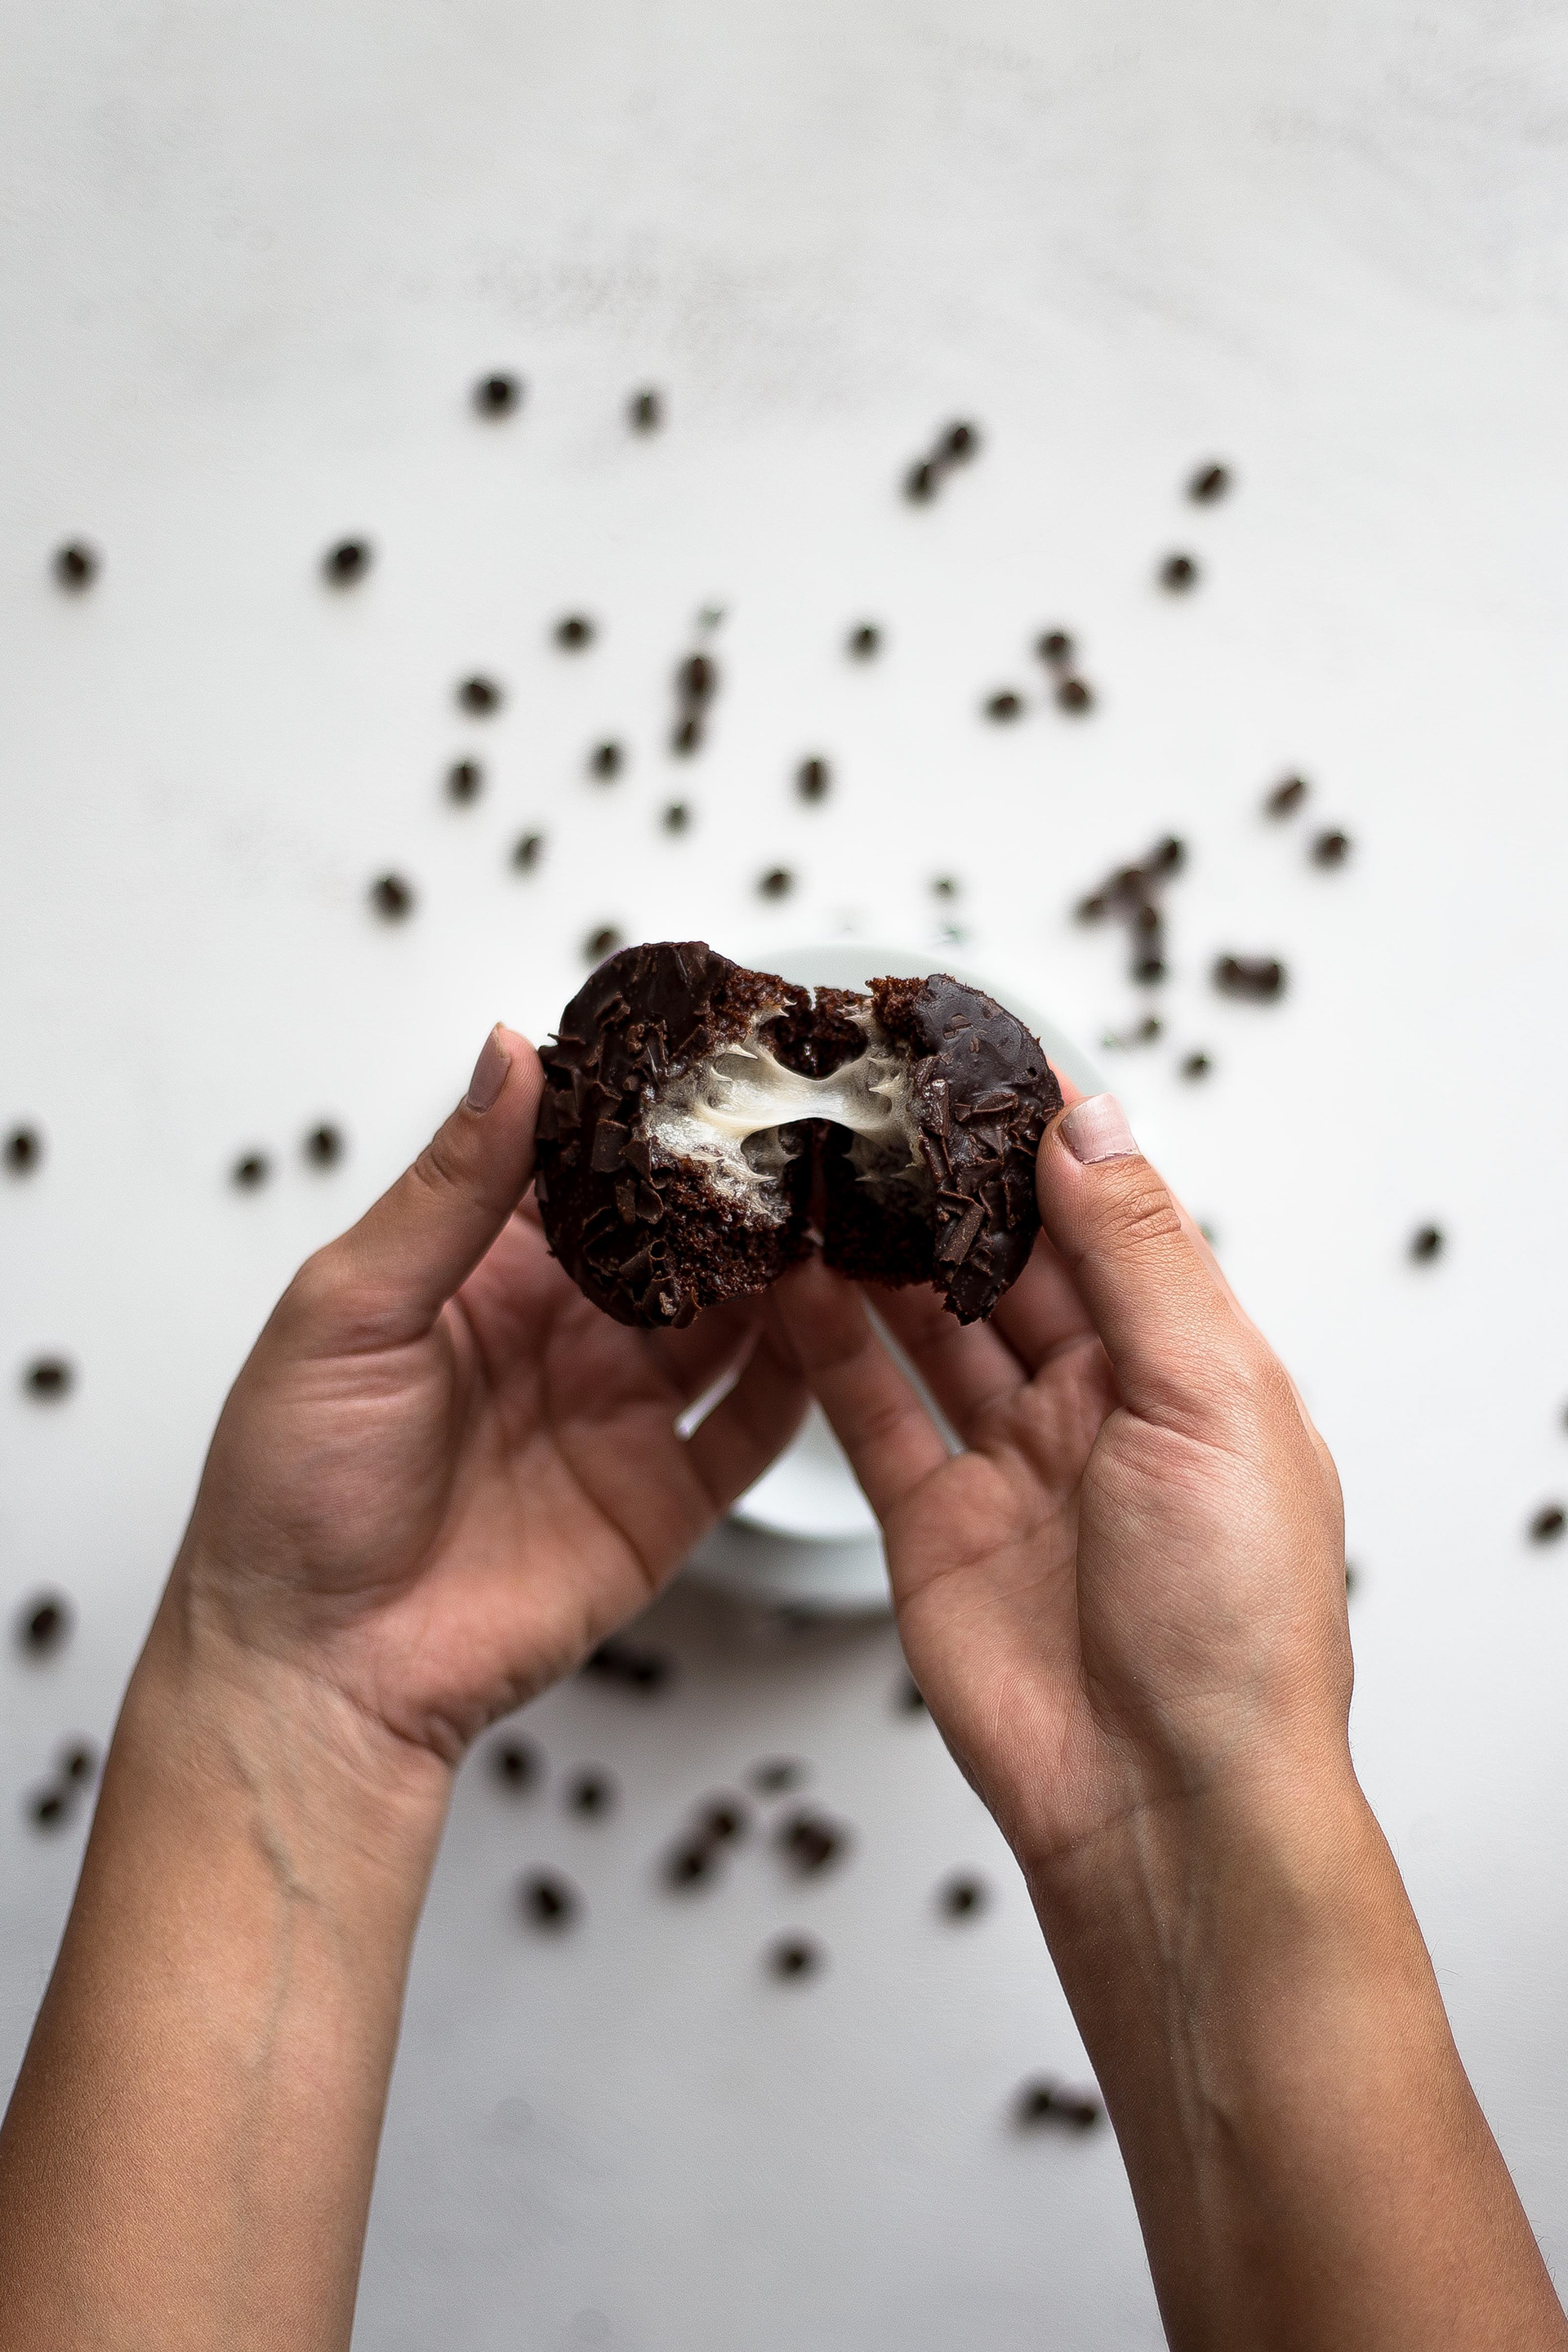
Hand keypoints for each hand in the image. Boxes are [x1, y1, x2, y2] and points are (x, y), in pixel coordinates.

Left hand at [174, 1025, 807, 1766]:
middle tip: (811, 1114)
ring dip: (787, 1268)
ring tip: (846, 1203)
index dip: (645, 1107)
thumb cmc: (293, 1493)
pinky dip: (803, 1376)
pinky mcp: (661, 1498)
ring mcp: (618, 1413)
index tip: (713, 1041)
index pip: (582, 1165)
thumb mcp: (350, 1310)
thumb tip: (510, 1053)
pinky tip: (841, 1322)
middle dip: (739, 1180)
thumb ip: (449, 1189)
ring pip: (732, 1319)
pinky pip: (751, 1428)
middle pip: (676, 1237)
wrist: (319, 1672)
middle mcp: (562, 1332)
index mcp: (481, 1273)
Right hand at [770, 1095, 1567, 2348]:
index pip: (1107, 1213)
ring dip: (879, 1248)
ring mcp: (1011, 1464)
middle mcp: (1100, 1403)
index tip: (970, 1050)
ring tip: (817, 1165)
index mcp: (1189, 1365)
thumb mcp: (1207, 1398)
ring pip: (931, 1323)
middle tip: (867, 1095)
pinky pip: (871, 1412)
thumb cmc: (1229, 1624)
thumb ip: (1136, 1254)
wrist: (1160, 1804)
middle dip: (941, 1179)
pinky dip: (829, 1344)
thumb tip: (1089, 1121)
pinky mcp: (934, 1525)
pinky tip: (793, 1278)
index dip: (1040, 1131)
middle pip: (1008, 1259)